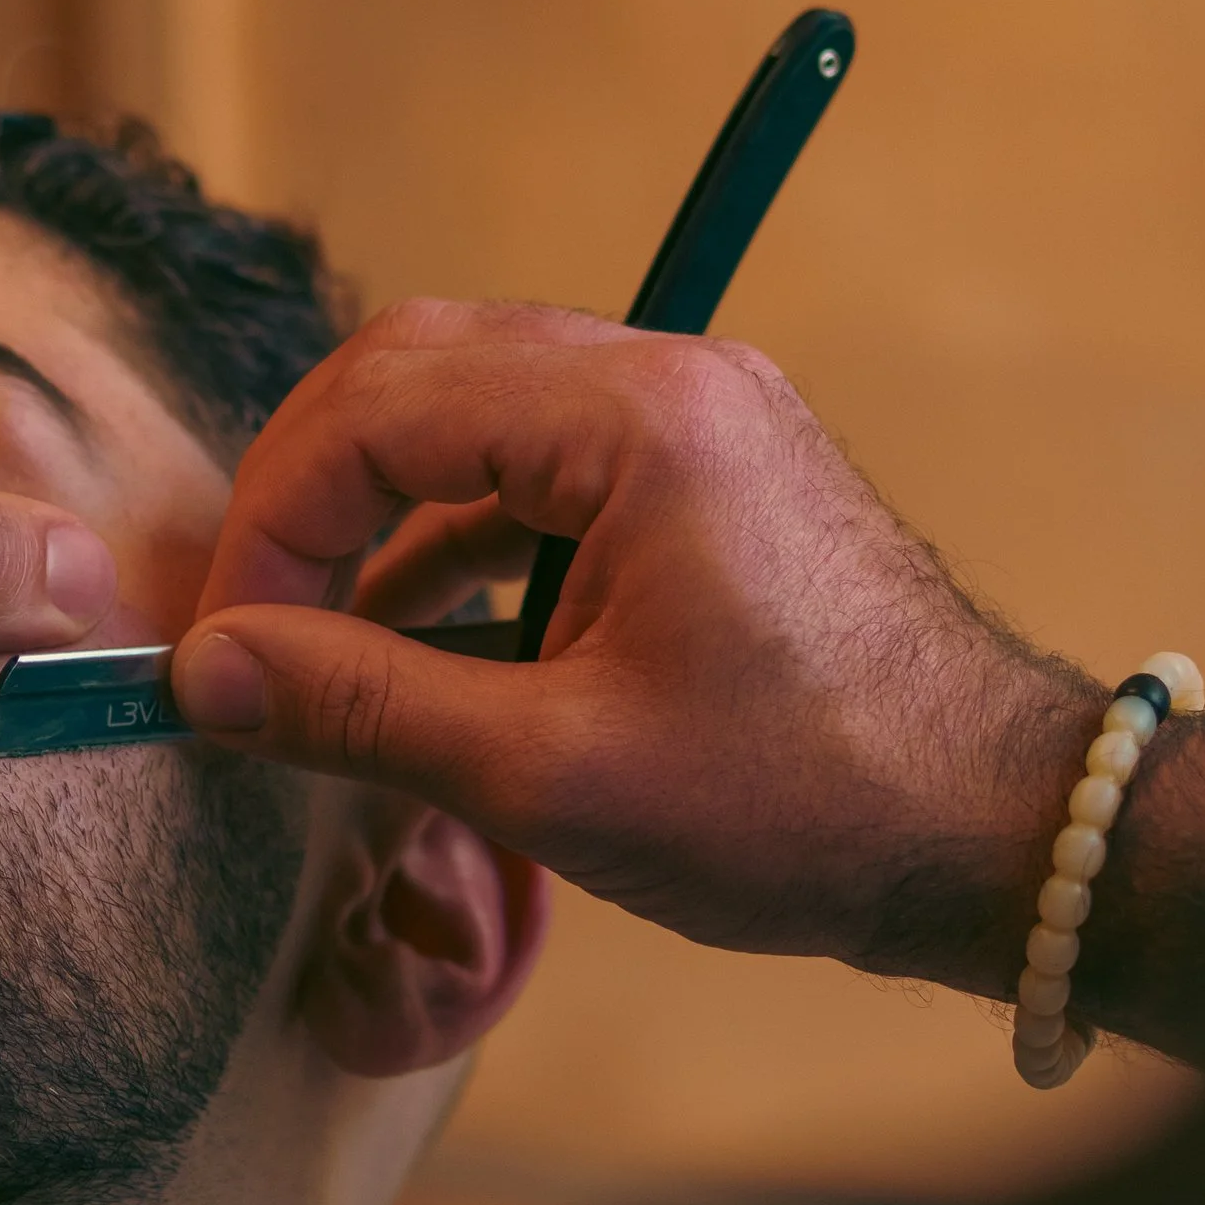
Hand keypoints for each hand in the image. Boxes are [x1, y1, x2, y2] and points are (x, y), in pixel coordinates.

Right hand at [170, 299, 1099, 991]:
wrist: (999, 834)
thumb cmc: (803, 805)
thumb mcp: (554, 772)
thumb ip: (363, 705)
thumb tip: (206, 672)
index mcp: (635, 419)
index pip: (379, 406)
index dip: (274, 521)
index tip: (226, 646)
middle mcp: (667, 380)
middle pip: (417, 370)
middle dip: (312, 488)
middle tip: (250, 618)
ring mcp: (697, 419)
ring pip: (473, 408)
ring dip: (380, 511)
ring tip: (317, 642)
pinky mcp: (710, 475)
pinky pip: (540, 464)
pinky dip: (458, 538)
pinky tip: (417, 645)